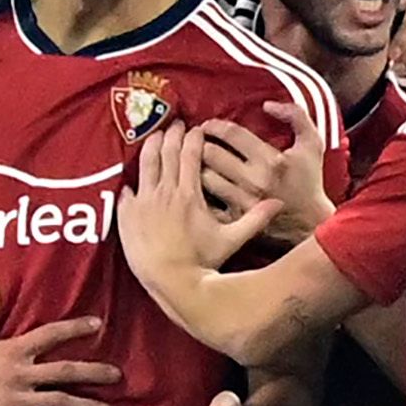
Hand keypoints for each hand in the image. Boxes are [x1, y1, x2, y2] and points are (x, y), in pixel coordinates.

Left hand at [122, 125, 276, 291]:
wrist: (170, 280)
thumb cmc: (202, 262)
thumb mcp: (231, 240)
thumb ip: (254, 219)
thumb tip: (278, 204)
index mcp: (189, 193)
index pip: (191, 154)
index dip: (194, 138)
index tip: (197, 129)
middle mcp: (165, 191)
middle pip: (167, 152)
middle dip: (172, 134)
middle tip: (176, 125)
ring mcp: (144, 201)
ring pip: (145, 164)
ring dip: (150, 146)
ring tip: (155, 136)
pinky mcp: (128, 214)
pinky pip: (128, 190)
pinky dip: (133, 181)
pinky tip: (135, 177)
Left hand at [199, 105, 332, 245]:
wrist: (311, 222)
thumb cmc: (310, 180)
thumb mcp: (312, 143)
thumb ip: (295, 116)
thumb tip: (268, 105)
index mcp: (271, 161)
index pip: (231, 134)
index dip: (214, 125)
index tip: (207, 125)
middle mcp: (254, 181)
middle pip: (211, 154)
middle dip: (199, 143)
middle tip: (196, 140)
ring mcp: (242, 201)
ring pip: (204, 177)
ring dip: (196, 165)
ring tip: (195, 160)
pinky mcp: (236, 218)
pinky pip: (207, 200)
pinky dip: (200, 189)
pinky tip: (200, 183)